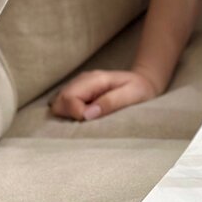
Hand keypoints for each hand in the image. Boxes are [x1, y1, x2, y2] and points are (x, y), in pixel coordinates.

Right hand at [48, 69, 163, 120]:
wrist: (144, 82)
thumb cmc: (140, 90)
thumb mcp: (131, 95)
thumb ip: (111, 102)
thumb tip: (87, 114)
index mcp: (94, 79)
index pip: (69, 98)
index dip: (76, 113)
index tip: (92, 121)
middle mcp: (82, 80)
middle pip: (58, 101)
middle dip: (68, 116)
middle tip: (90, 122)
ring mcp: (79, 86)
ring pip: (57, 105)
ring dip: (68, 116)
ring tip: (89, 120)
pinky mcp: (79, 93)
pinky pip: (63, 106)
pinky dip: (69, 115)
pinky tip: (86, 118)